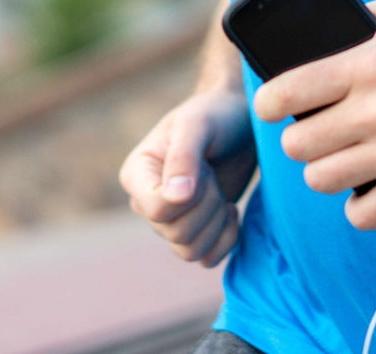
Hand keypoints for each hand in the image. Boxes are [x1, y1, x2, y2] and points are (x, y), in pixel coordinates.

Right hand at [118, 89, 256, 266]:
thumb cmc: (214, 116)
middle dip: (207, 204)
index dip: (189, 196)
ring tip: (219, 188)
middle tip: (212, 172)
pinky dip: (226, 239)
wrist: (239, 120)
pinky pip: (208, 259)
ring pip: (190, 251)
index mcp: (137, 175)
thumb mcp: (197, 125)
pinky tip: (231, 209)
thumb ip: (183, 157)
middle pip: (177, 234)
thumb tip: (175, 198)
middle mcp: (147, 203)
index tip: (202, 165)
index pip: (155, 210)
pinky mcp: (197, 232)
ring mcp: (171, 221)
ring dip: (216, 221)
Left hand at [253, 0, 375, 229]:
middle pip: (297, 144)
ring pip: (321, 180)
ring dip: (322, 171)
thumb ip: (359, 15)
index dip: (267, 102)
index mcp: (364, 64)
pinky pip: (363, 214)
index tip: (271, 105)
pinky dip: (357, 206)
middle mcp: (375, 110)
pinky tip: (364, 187)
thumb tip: (320, 27)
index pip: (287, 92)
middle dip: (296, 138)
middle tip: (310, 132)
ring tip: (335, 158)